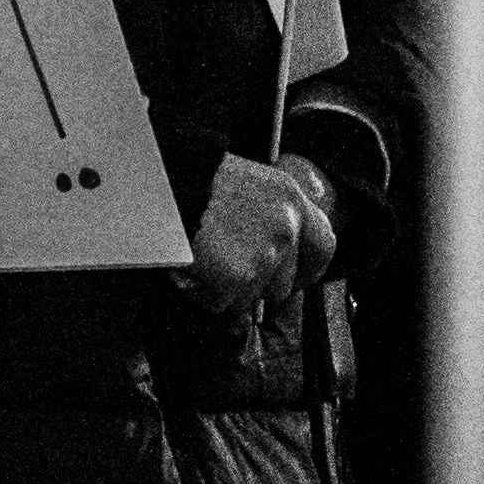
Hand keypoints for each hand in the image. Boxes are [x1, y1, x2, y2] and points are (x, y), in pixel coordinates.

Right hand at [187, 153, 338, 321]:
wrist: (160, 182)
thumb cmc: (191, 179)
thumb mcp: (243, 183)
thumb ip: (265, 217)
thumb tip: (269, 257)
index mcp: (289, 197)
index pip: (323, 246)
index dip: (307, 271)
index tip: (294, 280)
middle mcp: (286, 226)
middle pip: (283, 284)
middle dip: (254, 285)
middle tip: (225, 270)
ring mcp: (265, 254)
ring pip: (252, 298)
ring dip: (227, 291)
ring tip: (202, 262)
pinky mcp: (239, 277)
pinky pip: (224, 305)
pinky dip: (204, 295)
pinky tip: (190, 269)